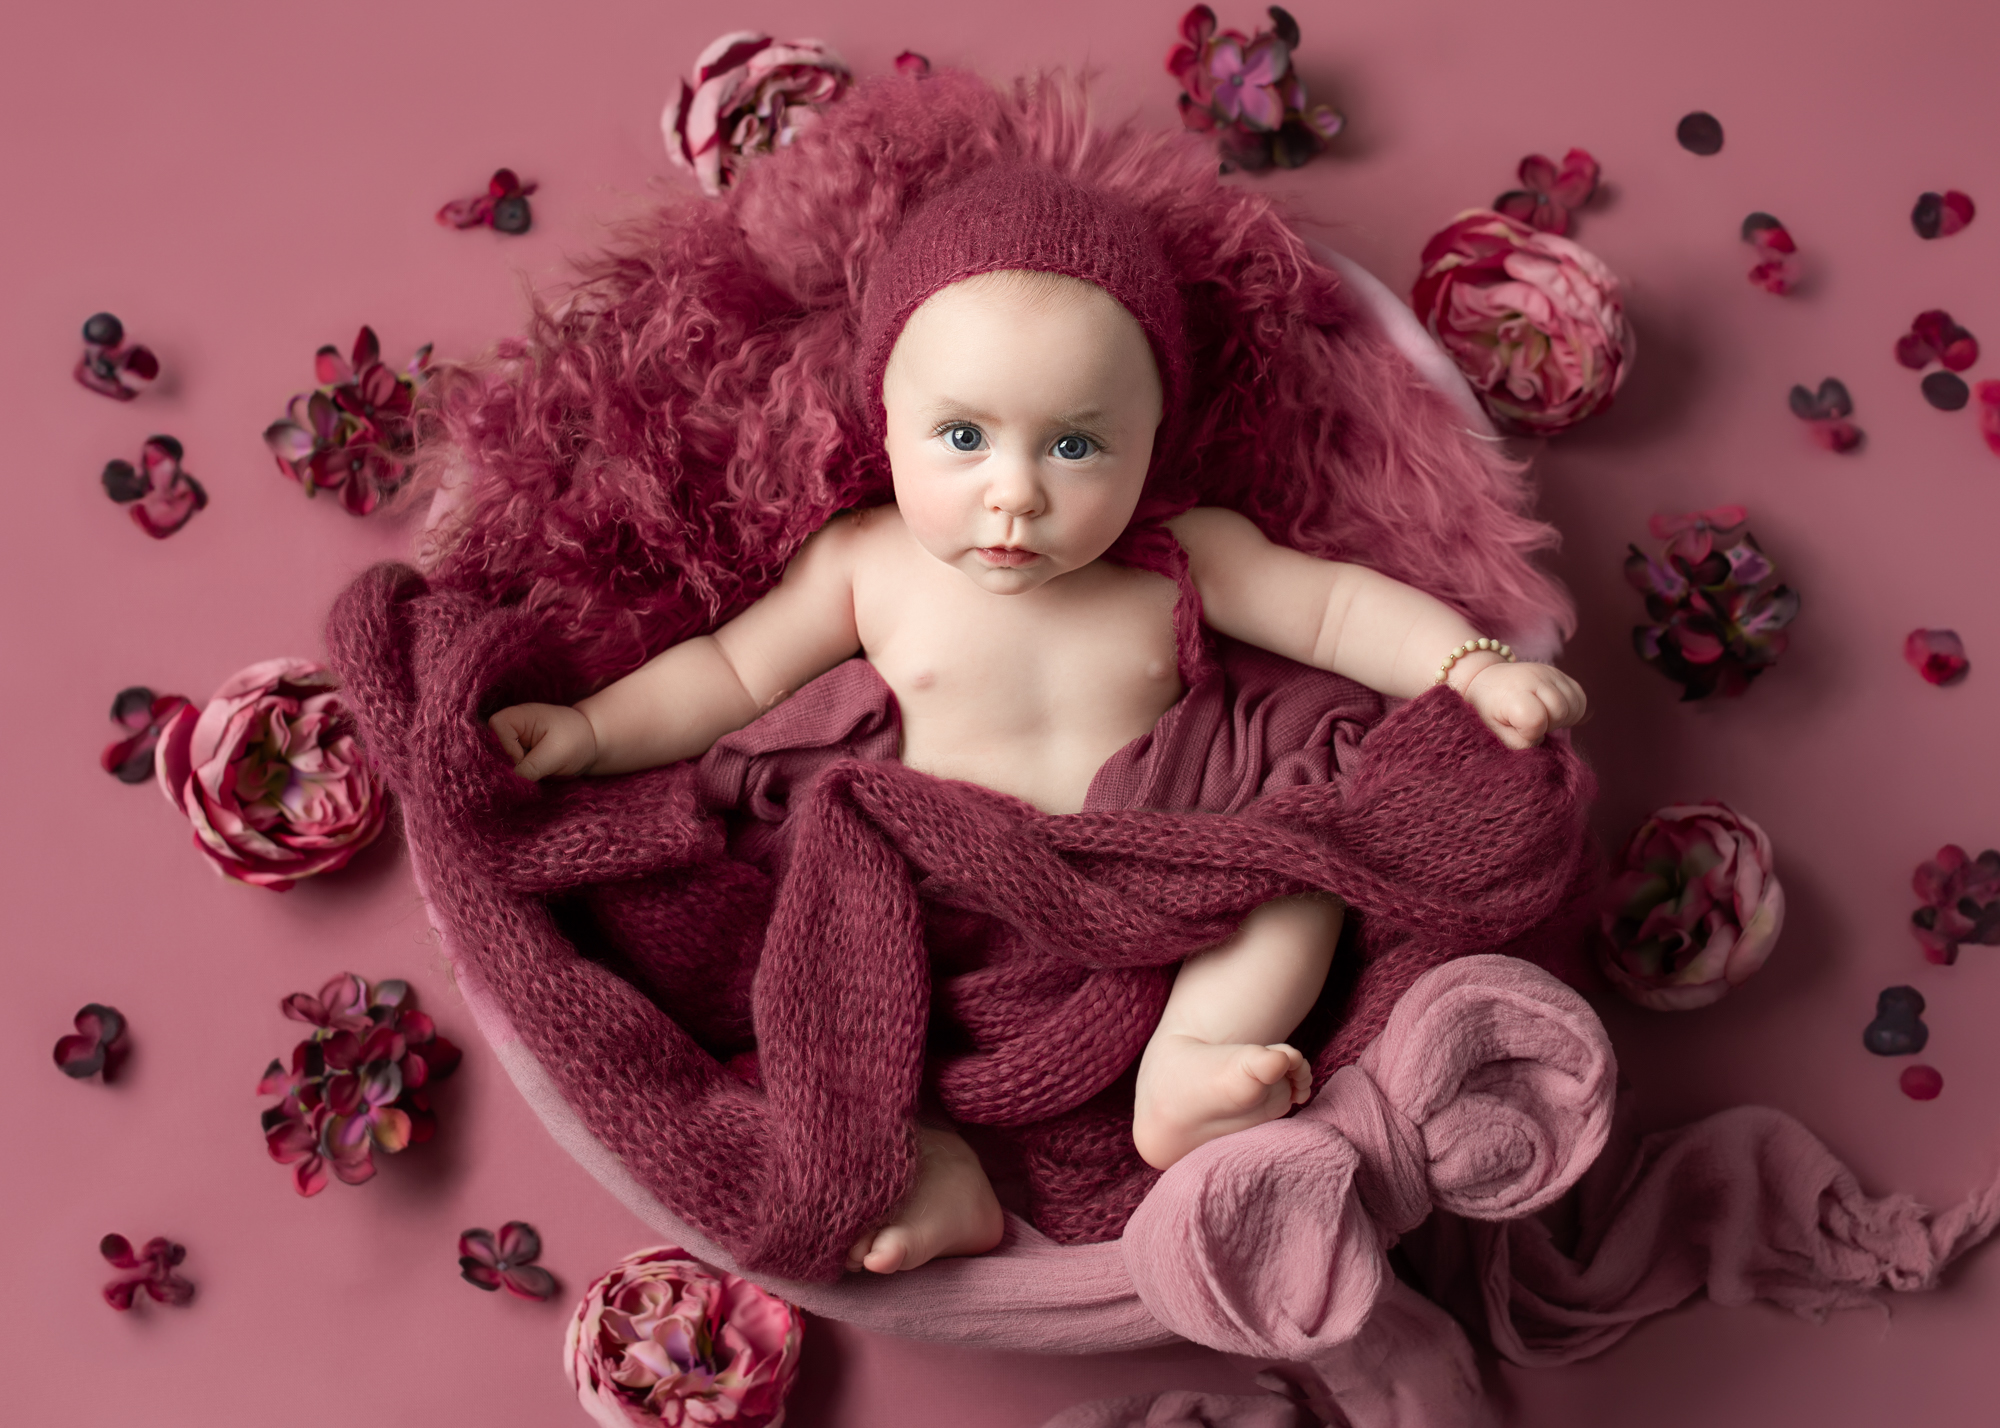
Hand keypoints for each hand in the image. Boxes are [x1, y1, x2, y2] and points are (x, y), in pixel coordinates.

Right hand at [487, 702, 598, 779]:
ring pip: (497, 761)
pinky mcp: (517, 757)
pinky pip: (506, 769)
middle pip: (490, 747)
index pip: (495, 729)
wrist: (592, 744)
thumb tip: (508, 783)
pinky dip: (516, 777)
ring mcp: (513, 743)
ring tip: (534, 773)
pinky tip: (532, 778)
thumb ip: (530, 768)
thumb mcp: (555, 755)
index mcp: (518, 716)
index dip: (507, 747)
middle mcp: (511, 728)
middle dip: (505, 764)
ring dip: (511, 772)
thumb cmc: (576, 740)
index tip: (525, 758)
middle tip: (530, 770)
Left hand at [1457, 660, 1585, 748]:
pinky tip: (1554, 711)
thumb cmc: (1490, 709)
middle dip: (1550, 724)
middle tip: (1532, 724)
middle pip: (1561, 711)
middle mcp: (1534, 678)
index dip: (1532, 733)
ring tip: (1542, 716)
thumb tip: (1541, 740)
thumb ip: (1518, 742)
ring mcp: (1549, 673)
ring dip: (1563, 718)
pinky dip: (1572, 709)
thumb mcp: (1494, 731)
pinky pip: (1580, 697)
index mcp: (1513, 694)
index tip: (1520, 730)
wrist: (1488, 679)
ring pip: (1574, 704)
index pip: (1536, 720)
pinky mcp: (1559, 674)